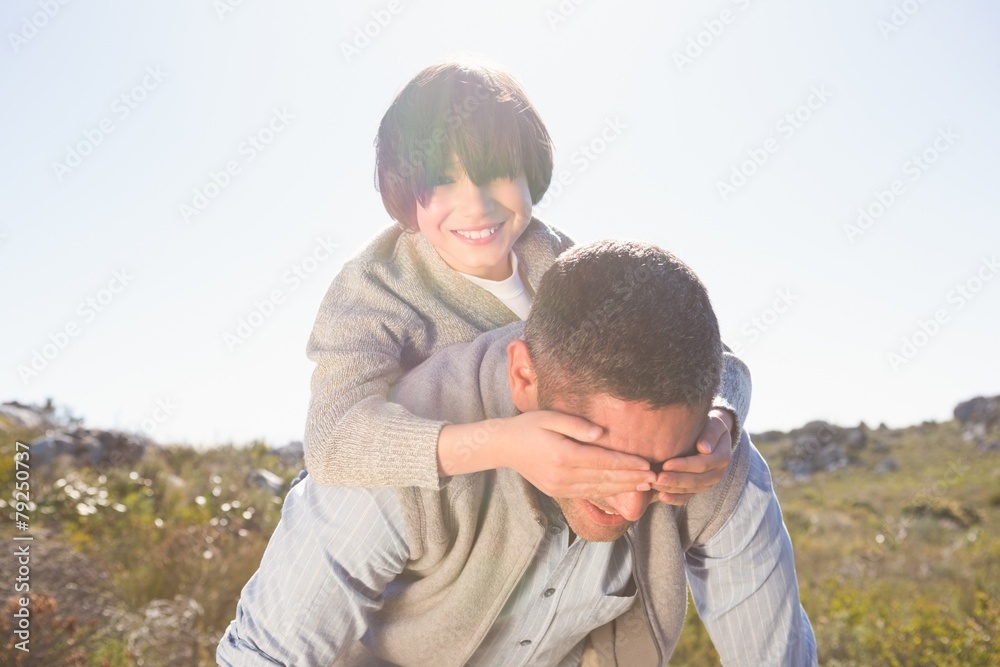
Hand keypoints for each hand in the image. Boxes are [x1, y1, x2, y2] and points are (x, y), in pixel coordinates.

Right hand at [499, 411, 656, 498]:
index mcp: (563, 455)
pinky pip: (588, 494)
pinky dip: (607, 493)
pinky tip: (622, 490)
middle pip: (605, 478)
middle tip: (655, 478)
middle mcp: (563, 475)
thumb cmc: (528, 426)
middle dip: (632, 479)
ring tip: (645, 486)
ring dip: (624, 488)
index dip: (628, 464)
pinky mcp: (558, 492)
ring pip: (599, 489)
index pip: (603, 461)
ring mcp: (560, 486)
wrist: (503, 446)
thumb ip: (575, 424)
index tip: (648, 465)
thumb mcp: (549, 417)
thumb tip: (600, 433)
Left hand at [652, 409, 733, 504]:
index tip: (666, 464)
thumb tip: (704, 448)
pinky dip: (675, 498)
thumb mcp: (713, 424)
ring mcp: (708, 483)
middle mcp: (717, 473)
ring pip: (690, 490)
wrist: (710, 436)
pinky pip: (688, 497)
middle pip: (696, 480)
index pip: (703, 464)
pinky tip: (662, 496)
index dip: (684, 466)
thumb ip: (710, 434)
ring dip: (672, 489)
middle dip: (675, 480)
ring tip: (654, 485)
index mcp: (722, 457)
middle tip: (656, 479)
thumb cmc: (708, 426)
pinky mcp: (698, 488)